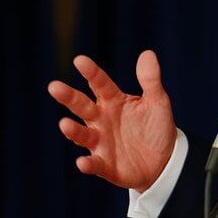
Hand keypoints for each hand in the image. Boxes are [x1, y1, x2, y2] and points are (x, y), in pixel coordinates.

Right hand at [47, 50, 176, 191]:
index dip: (91, 72)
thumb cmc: (156, 127)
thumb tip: (148, 53)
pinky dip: (88, 164)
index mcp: (113, 101)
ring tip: (65, 124)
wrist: (164, 160)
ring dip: (73, 130)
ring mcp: (101, 142)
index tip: (79, 60)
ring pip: (82, 135)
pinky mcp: (105, 164)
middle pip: (82, 106)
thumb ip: (150, 80)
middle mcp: (102, 119)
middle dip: (69, 97)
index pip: (100, 84)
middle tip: (54, 86)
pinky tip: (82, 162)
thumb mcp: (157, 102)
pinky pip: (94, 164)